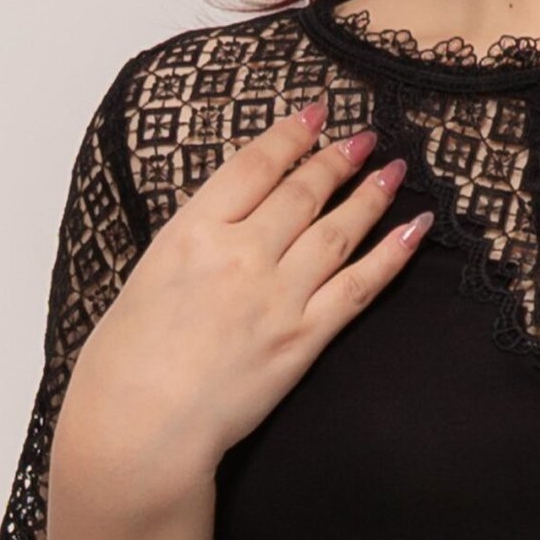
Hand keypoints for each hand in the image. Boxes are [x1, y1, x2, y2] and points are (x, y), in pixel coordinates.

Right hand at [59, 103, 429, 501]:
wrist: (140, 426)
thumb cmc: (125, 362)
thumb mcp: (146, 279)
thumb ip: (192, 247)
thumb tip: (224, 227)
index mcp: (191, 233)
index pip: (253, 166)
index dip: (290, 134)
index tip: (314, 114)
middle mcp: (239, 255)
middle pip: (302, 191)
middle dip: (337, 158)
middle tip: (365, 137)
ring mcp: (276, 296)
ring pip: (338, 230)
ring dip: (371, 194)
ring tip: (395, 170)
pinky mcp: (303, 338)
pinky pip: (359, 287)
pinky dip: (392, 254)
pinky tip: (415, 229)